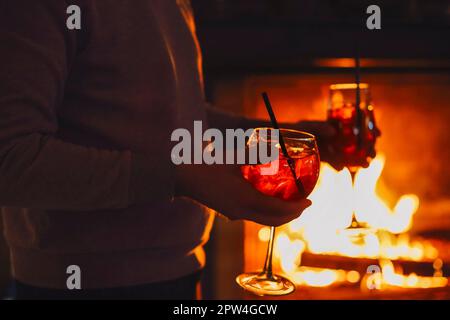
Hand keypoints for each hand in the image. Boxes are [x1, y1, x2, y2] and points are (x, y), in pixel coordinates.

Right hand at [175, 163, 311, 225]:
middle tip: (304, 204)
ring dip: (281, 215)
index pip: (279, 209)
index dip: (297, 208)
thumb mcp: (234, 158)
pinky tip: (270, 201)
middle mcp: (242, 211)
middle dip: (293, 216)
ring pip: (265, 220)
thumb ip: (255, 155)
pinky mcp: (229, 212)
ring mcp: (235, 214)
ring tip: (292, 204)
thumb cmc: (207, 165)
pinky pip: (254, 216)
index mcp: (246, 199)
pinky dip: (268, 212)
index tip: (310, 201)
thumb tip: (274, 150)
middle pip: (274, 221)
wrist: (184, 177)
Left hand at [293, 120, 379, 170]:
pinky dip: (338, 165)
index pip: (359, 126)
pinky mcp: (324, 159)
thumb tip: (333, 132)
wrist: (284, 140)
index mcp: (338, 126)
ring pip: (348, 154)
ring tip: (365, 164)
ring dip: (357, 160)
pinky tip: (342, 168)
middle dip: (368, 148)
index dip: (371, 130)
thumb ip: (319, 126)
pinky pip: (334, 162)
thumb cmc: (298, 128)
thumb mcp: (308, 125)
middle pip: (357, 143)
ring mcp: (331, 149)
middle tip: (374, 154)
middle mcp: (337, 138)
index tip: (379, 133)